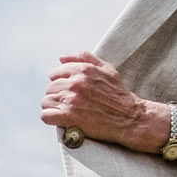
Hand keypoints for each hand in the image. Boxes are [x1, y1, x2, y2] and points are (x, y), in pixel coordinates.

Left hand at [41, 52, 168, 152]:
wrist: (129, 117)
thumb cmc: (118, 94)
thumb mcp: (107, 69)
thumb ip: (85, 59)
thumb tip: (61, 57)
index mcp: (83, 70)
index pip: (55, 73)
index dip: (60, 83)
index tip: (68, 91)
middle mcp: (75, 83)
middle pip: (50, 88)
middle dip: (57, 96)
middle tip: (69, 103)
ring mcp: (71, 99)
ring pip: (46, 101)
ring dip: (53, 107)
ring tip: (65, 111)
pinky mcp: (69, 116)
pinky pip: (46, 115)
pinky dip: (51, 118)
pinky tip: (60, 119)